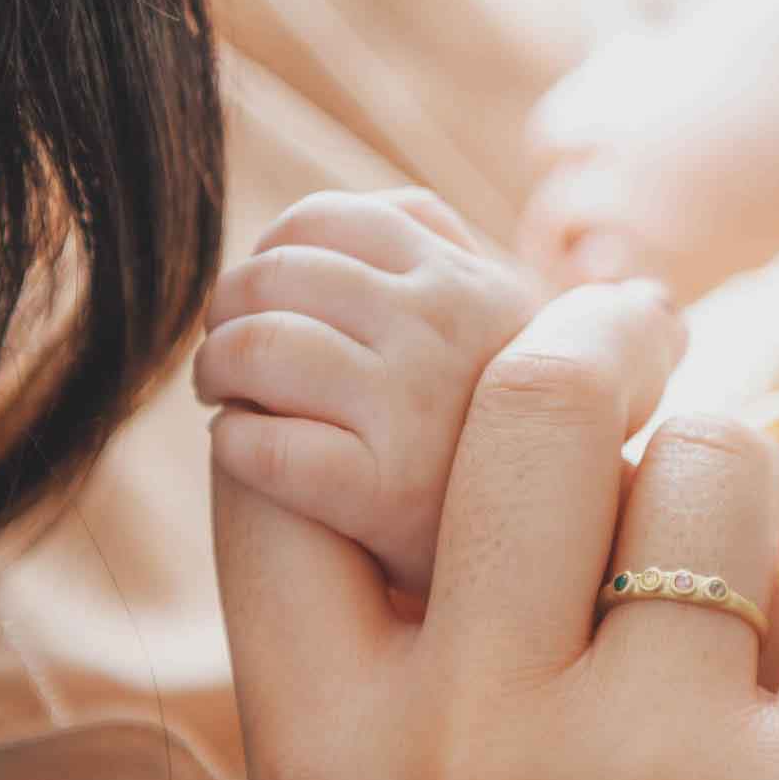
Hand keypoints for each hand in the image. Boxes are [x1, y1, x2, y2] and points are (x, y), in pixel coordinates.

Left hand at [196, 188, 543, 594]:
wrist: (561, 565)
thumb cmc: (506, 444)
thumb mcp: (508, 334)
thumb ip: (446, 262)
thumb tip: (360, 215)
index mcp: (472, 282)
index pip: (327, 218)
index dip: (272, 252)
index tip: (265, 302)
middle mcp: (449, 328)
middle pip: (277, 274)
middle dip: (229, 310)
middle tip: (226, 356)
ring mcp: (418, 405)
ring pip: (258, 347)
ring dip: (217, 370)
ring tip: (223, 395)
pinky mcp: (384, 492)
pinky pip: (261, 444)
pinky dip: (233, 443)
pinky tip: (244, 452)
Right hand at [212, 278, 778, 779]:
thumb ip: (369, 670)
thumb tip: (413, 461)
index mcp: (327, 757)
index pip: (284, 479)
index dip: (341, 386)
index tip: (435, 350)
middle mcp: (470, 747)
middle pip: (536, 402)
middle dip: (595, 334)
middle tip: (631, 324)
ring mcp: (652, 772)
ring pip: (717, 460)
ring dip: (735, 474)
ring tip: (735, 550)